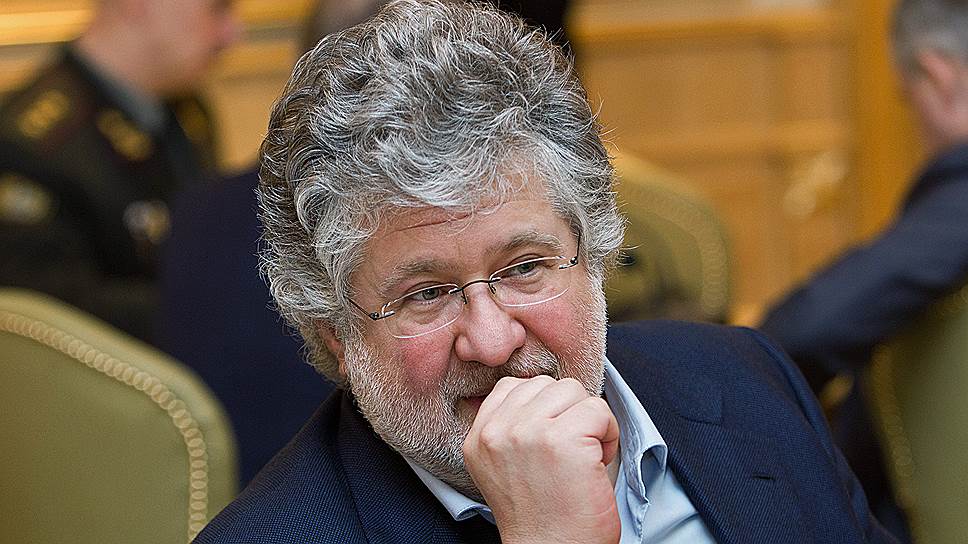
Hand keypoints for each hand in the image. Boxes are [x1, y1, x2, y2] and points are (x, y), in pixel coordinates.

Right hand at [462, 375, 620, 543]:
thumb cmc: (542, 519)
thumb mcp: (502, 468)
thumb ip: (508, 429)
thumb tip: (539, 395)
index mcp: (479, 438)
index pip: (512, 387)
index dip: (544, 406)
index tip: (552, 438)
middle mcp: (497, 432)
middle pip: (546, 385)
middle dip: (568, 412)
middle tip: (571, 451)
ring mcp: (528, 432)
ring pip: (573, 391)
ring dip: (590, 421)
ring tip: (584, 456)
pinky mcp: (563, 439)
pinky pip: (598, 409)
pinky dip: (609, 434)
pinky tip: (596, 462)